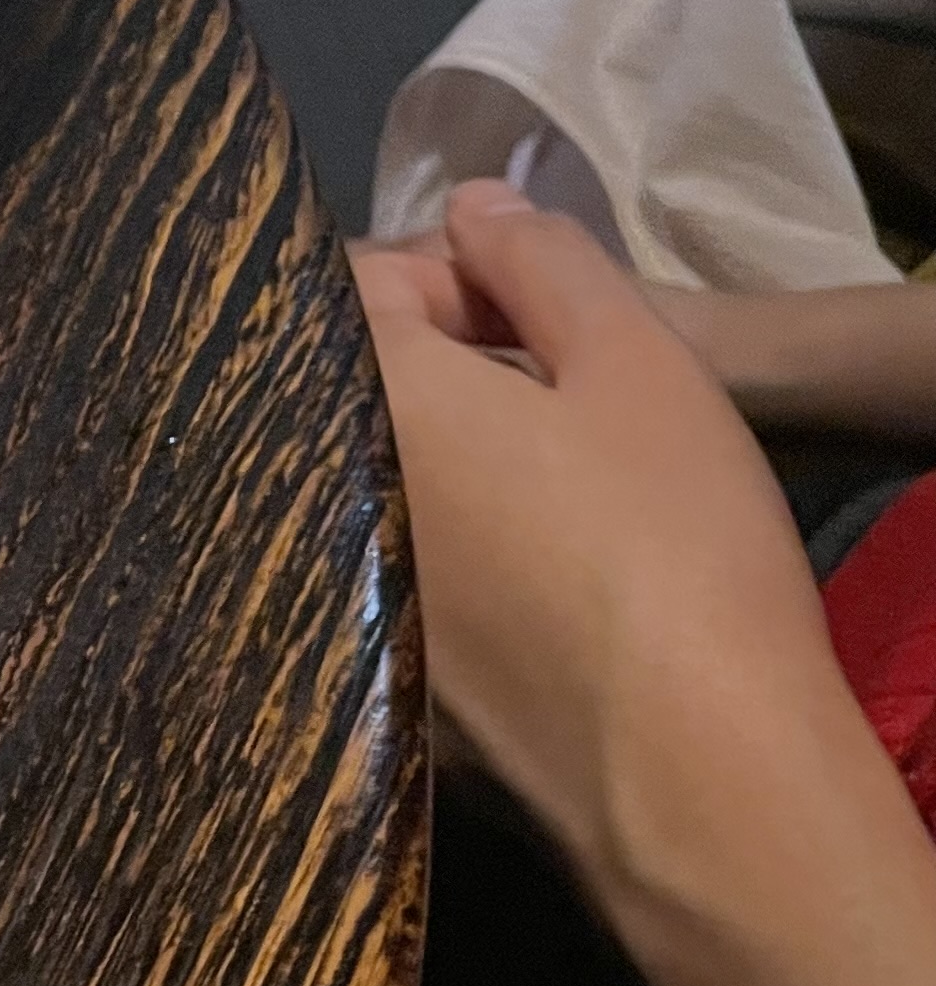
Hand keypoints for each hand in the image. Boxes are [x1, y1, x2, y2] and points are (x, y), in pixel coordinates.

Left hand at [352, 182, 935, 985]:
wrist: (685, 776)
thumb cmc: (668, 547)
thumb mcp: (639, 363)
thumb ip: (542, 265)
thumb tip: (471, 209)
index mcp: (354, 394)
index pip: (339, 283)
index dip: (438, 279)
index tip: (525, 315)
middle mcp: (300, 488)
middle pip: (333, 384)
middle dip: (423, 368)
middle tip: (544, 394)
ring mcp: (312, 590)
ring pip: (347, 476)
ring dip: (421, 457)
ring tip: (535, 480)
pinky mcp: (351, 671)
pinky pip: (363, 565)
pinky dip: (421, 545)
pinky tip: (512, 572)